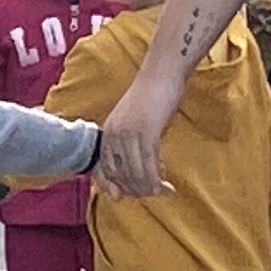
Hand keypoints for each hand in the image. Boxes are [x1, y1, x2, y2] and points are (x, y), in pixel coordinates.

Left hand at [100, 79, 175, 200]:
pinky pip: (149, 165)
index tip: (126, 196)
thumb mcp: (133, 121)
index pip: (104, 168)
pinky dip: (157, 180)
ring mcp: (129, 134)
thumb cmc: (152, 96)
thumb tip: (138, 166)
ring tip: (163, 192)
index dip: (115, 185)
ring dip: (150, 188)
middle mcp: (114, 135)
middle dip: (136, 189)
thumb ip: (130, 141)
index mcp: (108, 132)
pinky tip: (166, 185)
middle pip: (119, 174)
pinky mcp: (147, 133)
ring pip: (135, 173)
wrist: (162, 74)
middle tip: (153, 194)